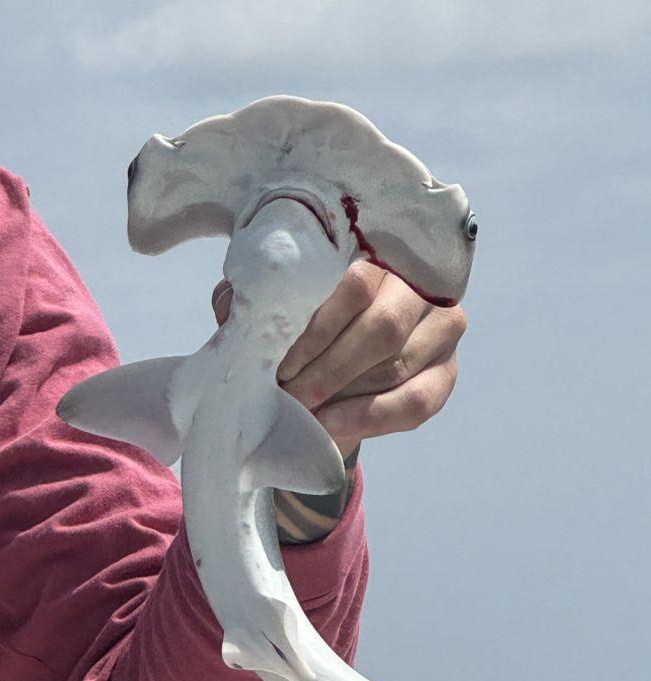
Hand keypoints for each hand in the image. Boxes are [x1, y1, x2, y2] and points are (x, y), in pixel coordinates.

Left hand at [212, 260, 466, 458]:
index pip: (356, 283)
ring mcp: (443, 329)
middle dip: (328, 366)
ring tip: (302, 410)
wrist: (327, 383)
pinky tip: (331, 426)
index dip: (316, 328)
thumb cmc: (299, 334)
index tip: (280, 363)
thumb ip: (254, 300)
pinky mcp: (446, 375)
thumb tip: (234, 305)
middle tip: (289, 394)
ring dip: (344, 393)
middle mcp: (419, 286)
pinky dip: (368, 418)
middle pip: (382, 325)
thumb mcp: (272, 311)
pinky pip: (415, 401)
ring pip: (397, 363)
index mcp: (377, 255)